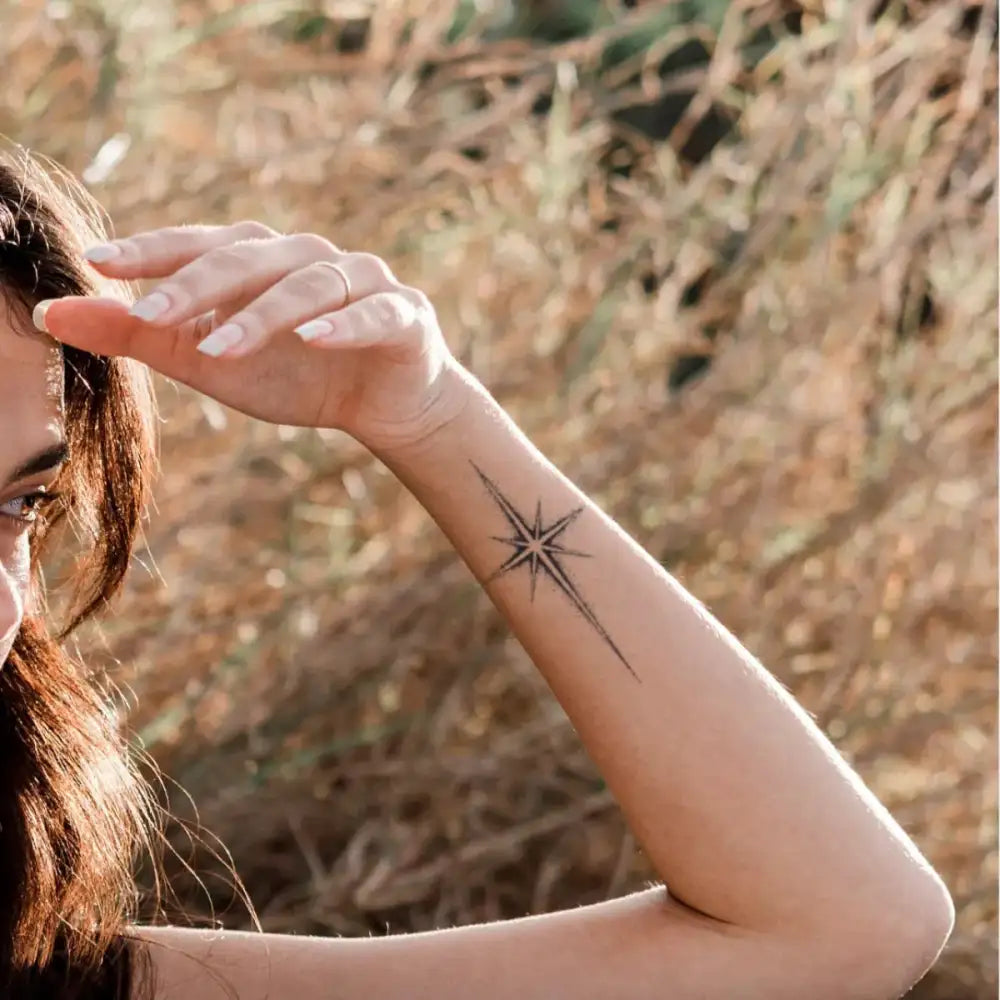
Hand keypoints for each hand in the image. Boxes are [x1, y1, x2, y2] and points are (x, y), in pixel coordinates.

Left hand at [33, 222, 467, 451]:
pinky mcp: (405, 314)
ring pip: (309, 284)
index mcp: (261, 261)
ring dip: (264, 314)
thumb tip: (52, 314)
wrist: (388, 407)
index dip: (154, 251)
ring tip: (220, 347)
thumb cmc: (299, 377)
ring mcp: (362, 281)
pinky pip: (375, 313)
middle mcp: (310, 257)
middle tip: (151, 312)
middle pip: (251, 258)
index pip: (201, 245)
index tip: (98, 263)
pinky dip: (346, 324)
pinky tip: (315, 339)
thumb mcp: (212, 362)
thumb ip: (141, 336)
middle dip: (200, 284)